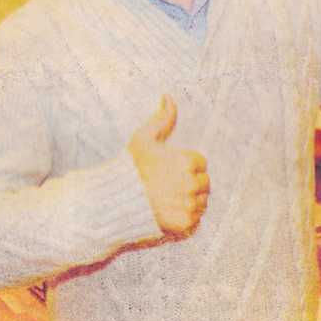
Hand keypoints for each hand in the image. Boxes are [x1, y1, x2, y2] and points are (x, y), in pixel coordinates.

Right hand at [127, 95, 208, 236]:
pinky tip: (170, 212)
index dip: (187, 166)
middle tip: (171, 187)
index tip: (172, 171)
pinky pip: (195, 220)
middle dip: (192, 184)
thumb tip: (168, 97)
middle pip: (204, 183)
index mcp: (188, 161)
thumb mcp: (144, 138)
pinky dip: (187, 218)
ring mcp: (189, 204)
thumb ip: (162, 118)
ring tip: (170, 200)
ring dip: (191, 201)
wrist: (116, 202)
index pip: (201, 163)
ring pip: (202, 202)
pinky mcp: (185, 223)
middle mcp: (192, 183)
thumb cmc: (130, 169)